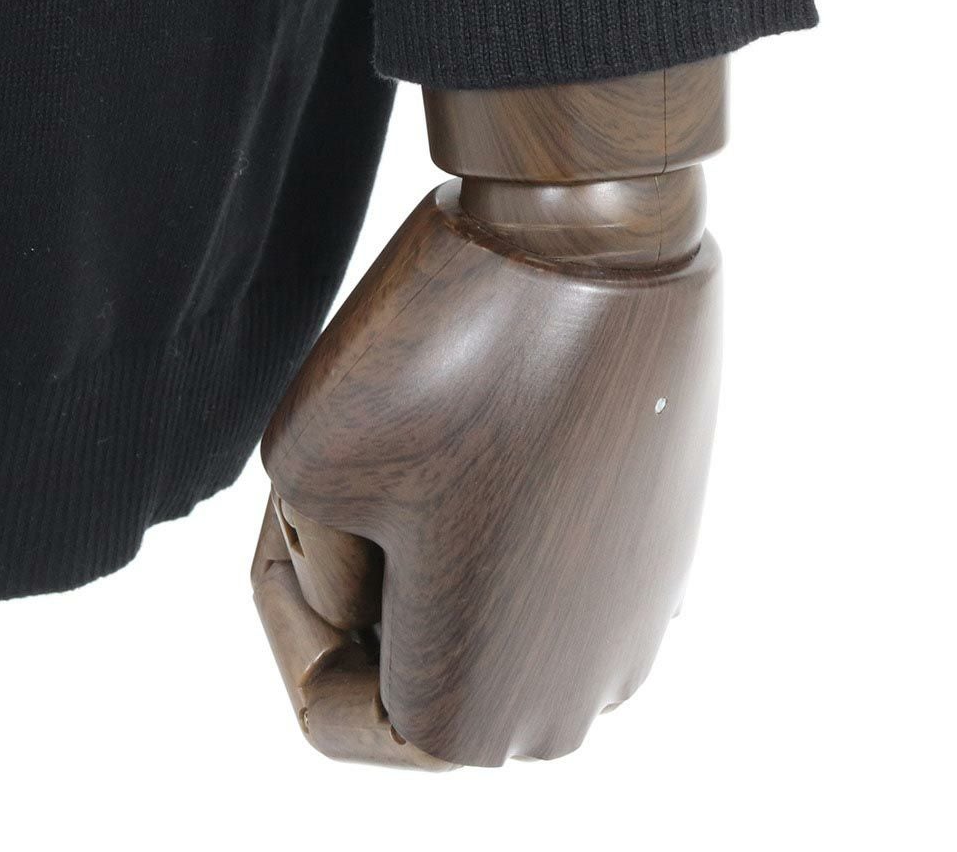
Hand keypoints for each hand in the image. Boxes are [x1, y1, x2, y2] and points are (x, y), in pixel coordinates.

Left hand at [252, 177, 721, 767]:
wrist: (598, 236)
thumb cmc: (448, 354)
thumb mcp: (304, 472)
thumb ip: (316, 567)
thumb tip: (382, 579)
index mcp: (481, 720)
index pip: (330, 701)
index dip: (292, 599)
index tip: (303, 498)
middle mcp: (578, 698)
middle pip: (410, 660)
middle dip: (366, 574)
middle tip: (357, 457)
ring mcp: (635, 621)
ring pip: (477, 604)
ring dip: (432, 536)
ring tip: (424, 428)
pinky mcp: (664, 545)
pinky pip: (545, 555)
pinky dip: (501, 503)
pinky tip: (492, 411)